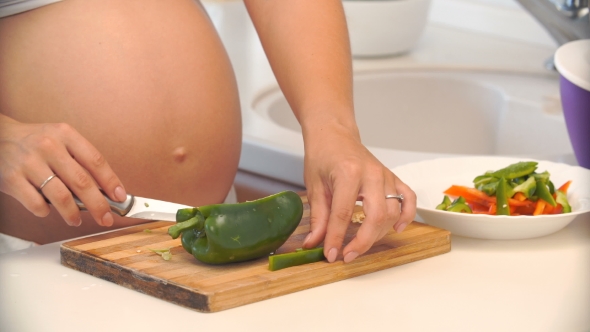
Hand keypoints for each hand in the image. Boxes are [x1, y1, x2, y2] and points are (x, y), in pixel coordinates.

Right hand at [0, 115, 125, 226]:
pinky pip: (36, 203)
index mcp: (65, 135)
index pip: (96, 161)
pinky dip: (45, 211)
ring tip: (76, 220)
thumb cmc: (34, 142)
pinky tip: (47, 211)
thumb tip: (104, 190)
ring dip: (72, 213)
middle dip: (98, 205)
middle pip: (82, 181)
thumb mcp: (59, 139)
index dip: (111, 182)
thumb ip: (79, 160)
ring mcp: (29, 162)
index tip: (120, 197)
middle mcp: (48, 146)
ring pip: (60, 196)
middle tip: (106, 218)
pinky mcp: (11, 178)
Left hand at [301, 122, 416, 262]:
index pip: (344, 213)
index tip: (331, 255)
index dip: (337, 238)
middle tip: (347, 255)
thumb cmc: (323, 155)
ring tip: (360, 244)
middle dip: (362, 242)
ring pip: (392, 212)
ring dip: (378, 234)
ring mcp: (386, 175)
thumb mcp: (314, 186)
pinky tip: (396, 229)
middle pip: (375, 216)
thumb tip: (315, 243)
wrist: (334, 134)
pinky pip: (408, 199)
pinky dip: (406, 216)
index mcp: (348, 173)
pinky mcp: (393, 177)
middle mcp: (371, 174)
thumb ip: (318, 217)